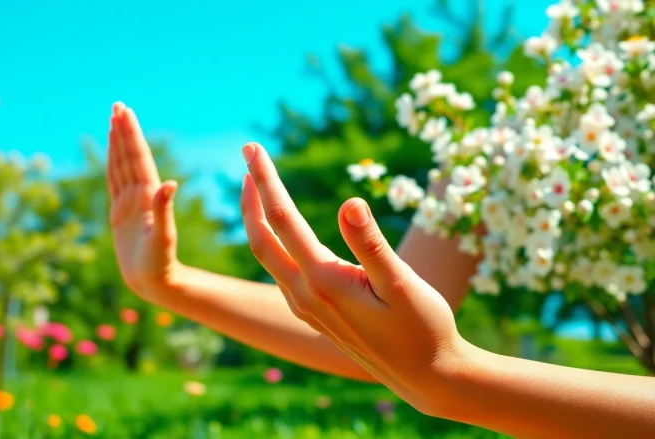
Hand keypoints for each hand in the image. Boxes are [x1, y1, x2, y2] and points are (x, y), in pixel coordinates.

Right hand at [107, 103, 181, 300]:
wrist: (153, 280)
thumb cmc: (160, 263)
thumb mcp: (163, 236)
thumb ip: (164, 209)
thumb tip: (170, 183)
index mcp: (148, 196)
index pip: (138, 158)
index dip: (131, 135)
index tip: (125, 113)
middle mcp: (140, 194)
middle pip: (129, 156)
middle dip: (124, 131)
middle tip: (118, 105)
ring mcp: (129, 202)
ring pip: (121, 165)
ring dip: (118, 143)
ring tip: (114, 119)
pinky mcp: (120, 212)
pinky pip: (113, 181)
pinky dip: (112, 163)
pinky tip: (111, 150)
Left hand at [240, 142, 463, 412]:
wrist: (423, 376)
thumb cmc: (423, 328)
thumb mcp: (403, 284)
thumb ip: (371, 244)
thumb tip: (348, 202)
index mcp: (323, 281)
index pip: (283, 219)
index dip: (265, 179)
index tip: (251, 147)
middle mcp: (304, 295)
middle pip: (260, 237)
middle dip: (250, 193)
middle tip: (248, 151)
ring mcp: (305, 306)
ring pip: (266, 254)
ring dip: (257, 216)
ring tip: (257, 182)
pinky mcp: (312, 312)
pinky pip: (279, 269)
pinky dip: (271, 238)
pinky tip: (281, 227)